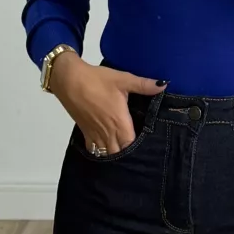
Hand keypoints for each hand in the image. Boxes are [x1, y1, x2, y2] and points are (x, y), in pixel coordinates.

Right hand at [48, 52, 164, 153]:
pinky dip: (100, 151)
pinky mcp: (84, 131)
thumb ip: (143, 85)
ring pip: (106, 153)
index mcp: (119, 122)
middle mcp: (107, 132)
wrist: (69, 80)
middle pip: (119, 152)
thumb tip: (164, 85)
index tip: (147, 146)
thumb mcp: (123, 79)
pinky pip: (94, 148)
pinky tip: (105, 147)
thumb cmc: (97, 80)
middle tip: (137, 150)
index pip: (131, 145)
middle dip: (127, 153)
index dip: (139, 148)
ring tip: (123, 151)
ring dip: (114, 154)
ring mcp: (94, 133)